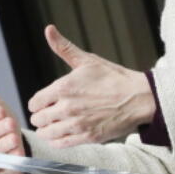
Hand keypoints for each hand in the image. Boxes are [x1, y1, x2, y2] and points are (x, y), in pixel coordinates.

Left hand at [27, 24, 153, 147]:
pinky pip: (61, 144)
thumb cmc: (114, 78)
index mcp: (64, 87)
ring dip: (47, 130)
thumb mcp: (87, 60)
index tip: (42, 103)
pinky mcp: (88, 137)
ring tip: (53, 126)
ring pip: (47, 133)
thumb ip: (64, 47)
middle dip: (41, 117)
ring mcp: (77, 124)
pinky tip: (60, 136)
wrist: (139, 98)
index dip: (37, 103)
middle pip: (38, 119)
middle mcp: (67, 107)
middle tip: (47, 115)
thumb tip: (48, 29)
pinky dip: (57, 141)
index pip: (34, 102)